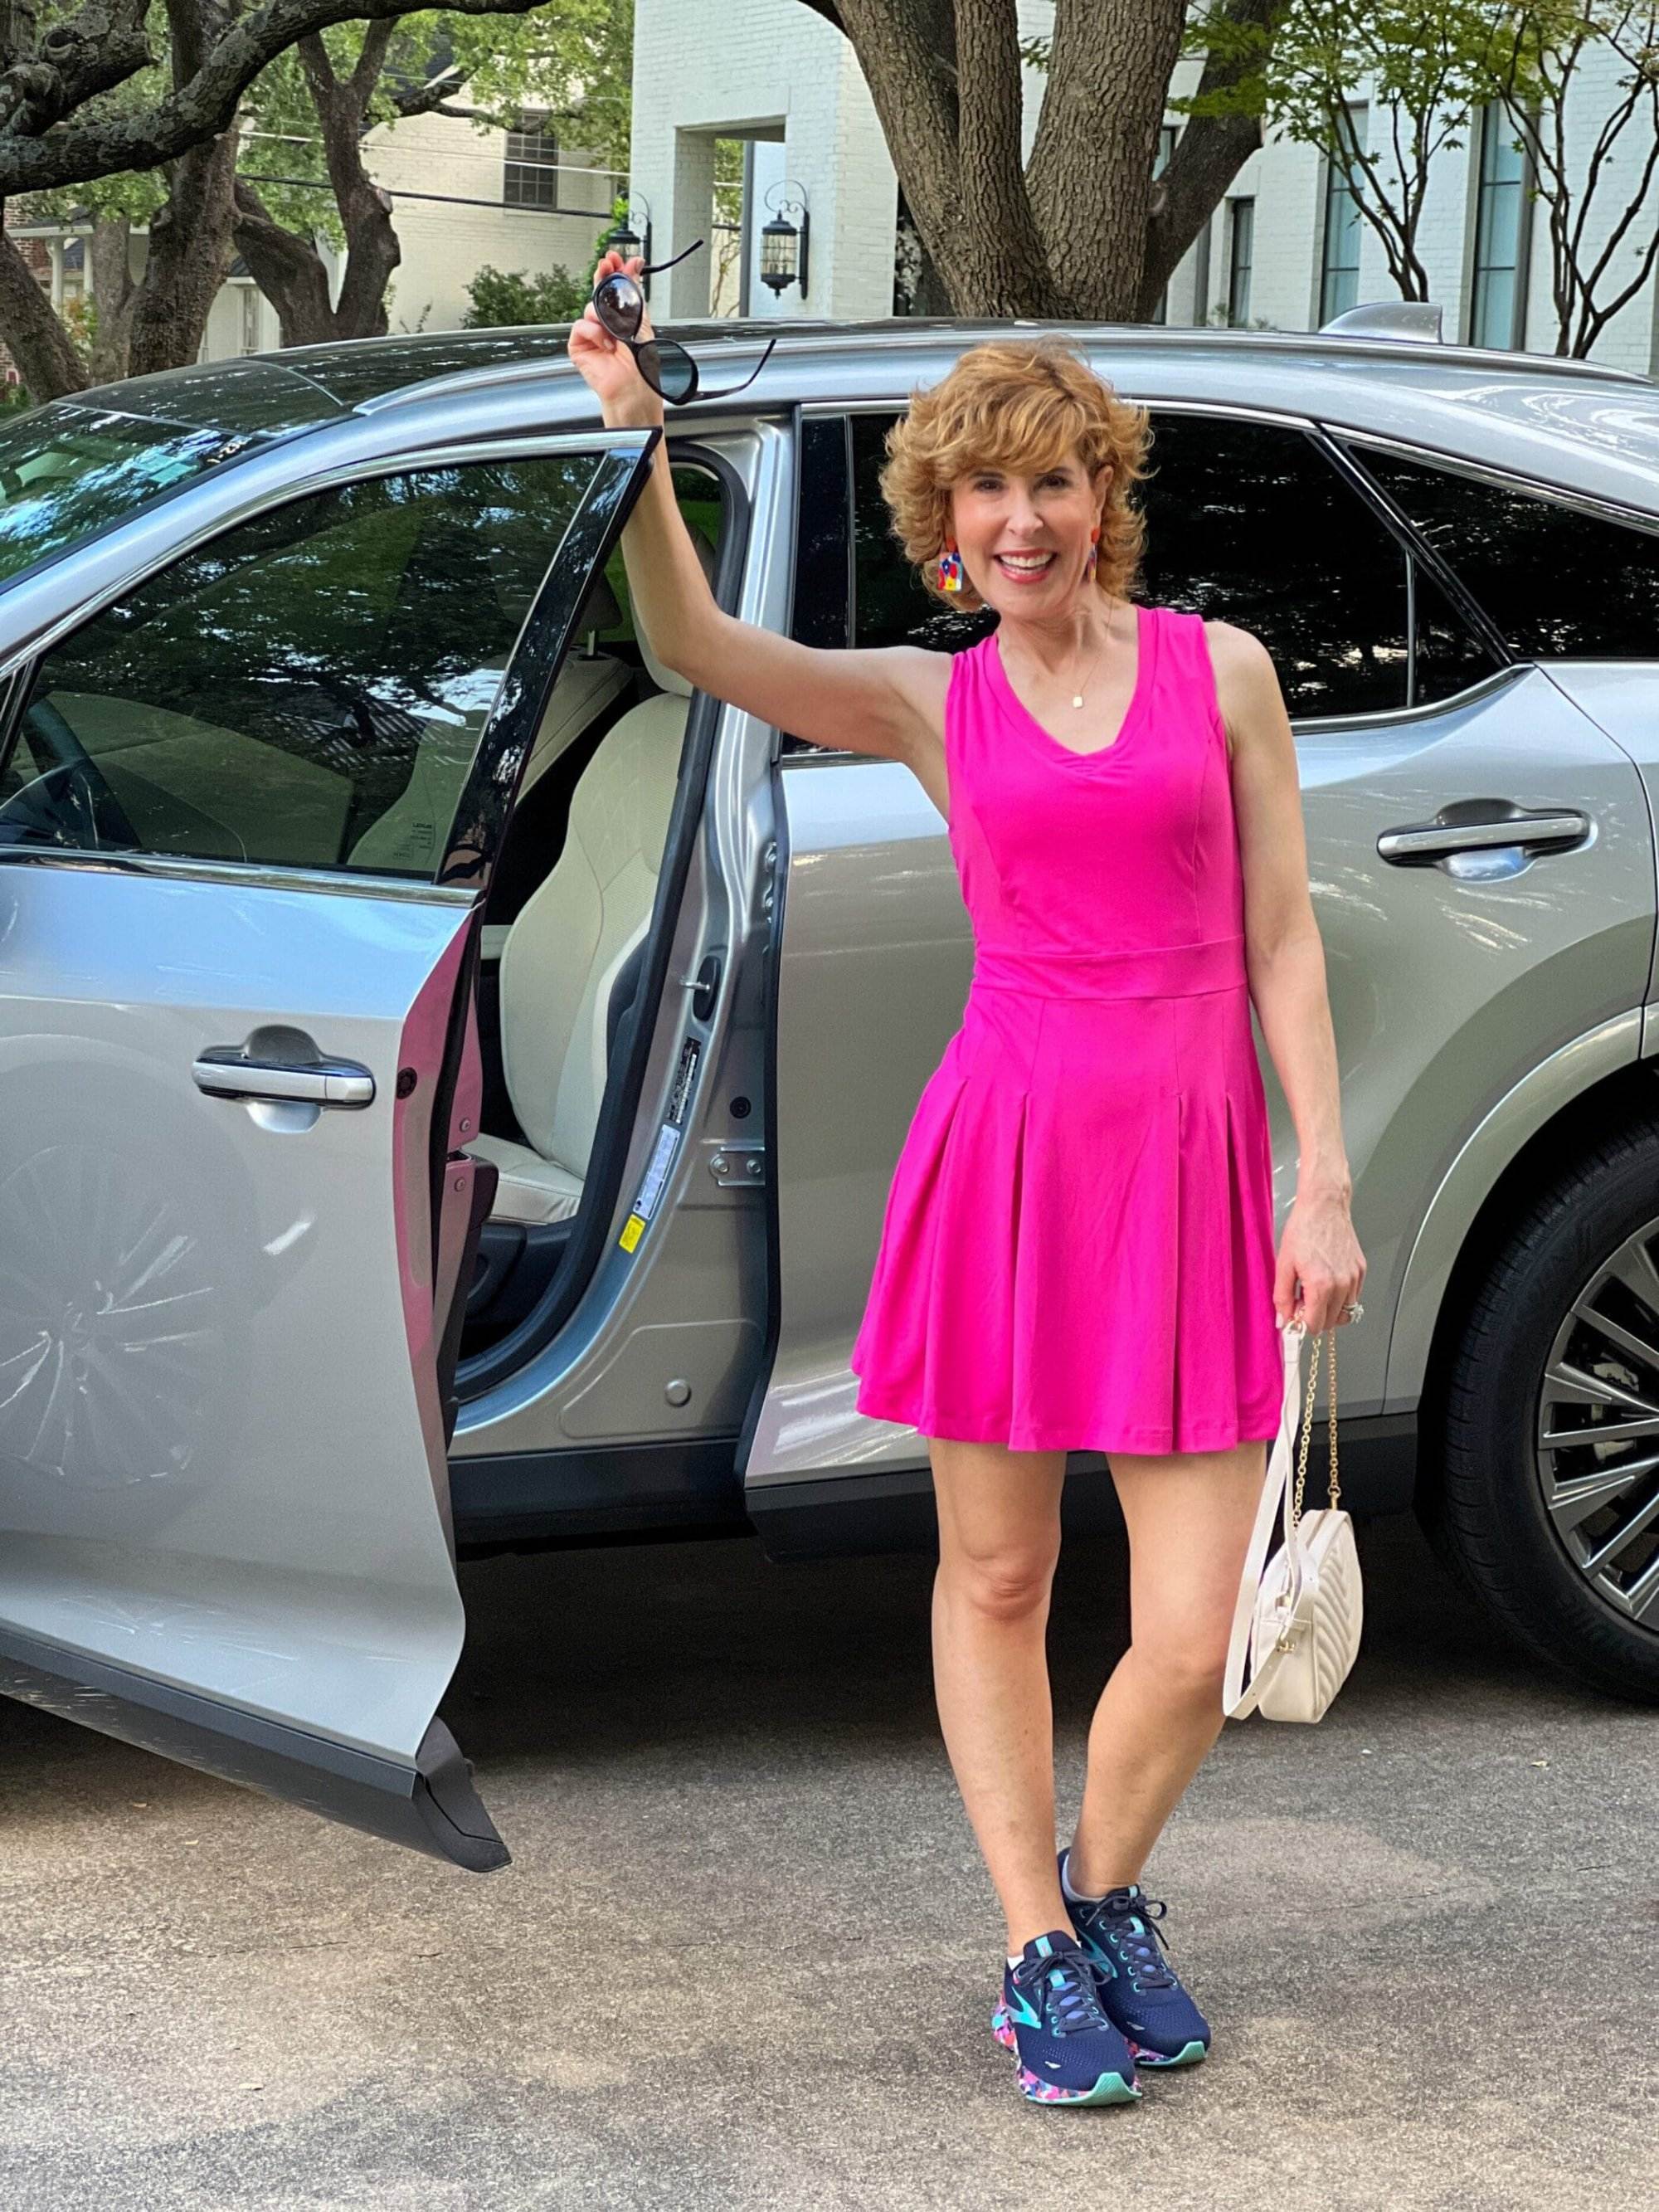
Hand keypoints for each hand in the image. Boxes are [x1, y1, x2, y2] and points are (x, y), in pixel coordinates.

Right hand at [567, 250, 665, 428]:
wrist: (634, 390)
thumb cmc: (641, 367)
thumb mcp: (641, 323)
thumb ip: (633, 294)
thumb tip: (634, 267)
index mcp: (624, 318)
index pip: (618, 289)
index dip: (619, 272)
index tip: (623, 259)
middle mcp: (607, 324)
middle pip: (601, 292)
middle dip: (605, 275)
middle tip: (608, 262)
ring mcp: (592, 334)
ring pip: (591, 308)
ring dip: (604, 317)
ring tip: (616, 333)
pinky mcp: (579, 346)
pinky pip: (581, 326)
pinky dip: (594, 333)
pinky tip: (606, 345)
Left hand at [1274, 1187, 1365, 1333]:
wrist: (1324, 1207)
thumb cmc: (1304, 1229)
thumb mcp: (1284, 1264)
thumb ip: (1282, 1297)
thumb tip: (1283, 1320)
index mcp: (1321, 1284)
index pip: (1315, 1325)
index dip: (1301, 1324)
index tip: (1294, 1319)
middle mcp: (1342, 1284)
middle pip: (1331, 1322)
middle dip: (1314, 1317)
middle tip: (1300, 1301)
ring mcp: (1354, 1278)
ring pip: (1345, 1313)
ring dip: (1328, 1309)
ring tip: (1313, 1291)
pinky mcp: (1361, 1271)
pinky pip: (1353, 1297)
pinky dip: (1340, 1297)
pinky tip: (1326, 1282)